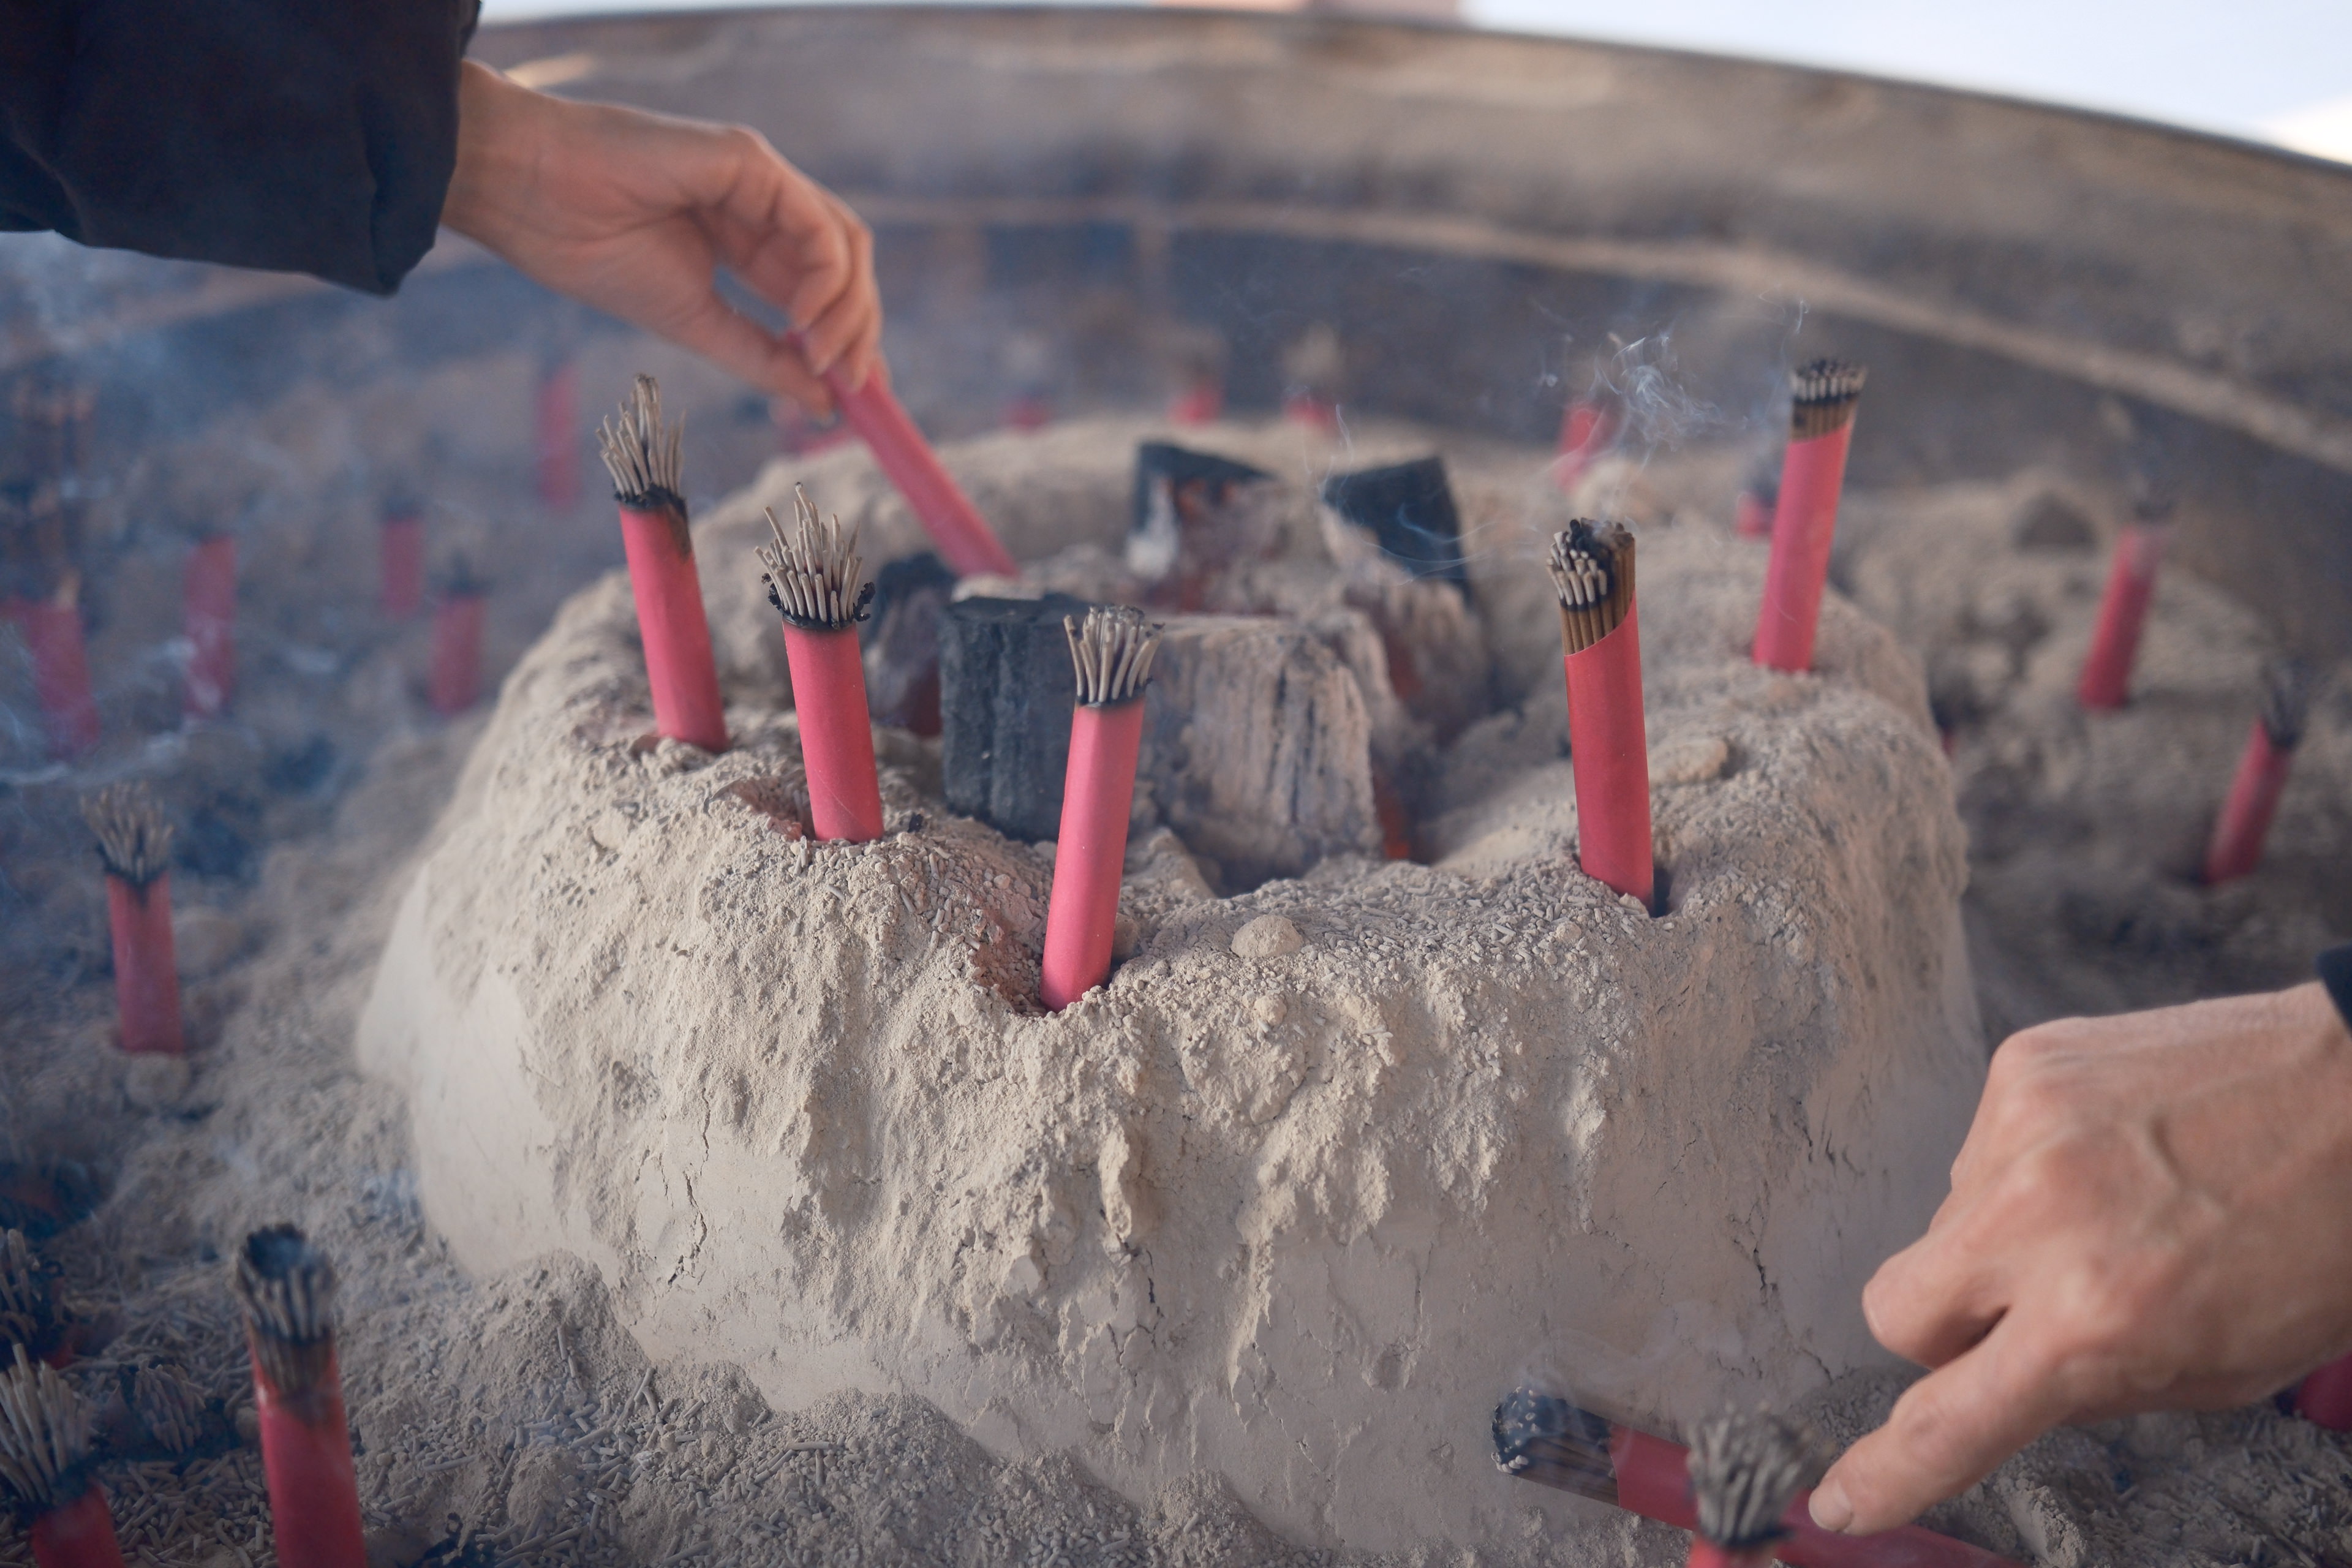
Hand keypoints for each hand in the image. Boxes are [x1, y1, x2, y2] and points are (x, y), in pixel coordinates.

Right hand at [440, 62, 878, 417]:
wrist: (530, 197)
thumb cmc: (591, 251)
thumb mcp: (694, 323)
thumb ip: (760, 358)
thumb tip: (824, 401)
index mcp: (743, 239)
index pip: (819, 287)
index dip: (848, 339)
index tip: (860, 396)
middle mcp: (761, 205)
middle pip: (845, 266)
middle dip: (861, 329)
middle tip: (856, 387)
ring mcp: (760, 180)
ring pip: (845, 243)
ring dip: (851, 310)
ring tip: (827, 361)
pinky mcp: (751, 161)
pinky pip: (818, 224)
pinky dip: (826, 279)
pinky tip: (802, 320)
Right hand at [1812, 982, 2351, 1533]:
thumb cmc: (2325, 1238)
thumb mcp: (2232, 1367)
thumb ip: (2101, 1385)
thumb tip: (2004, 1380)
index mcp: (2099, 1321)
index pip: (1948, 1421)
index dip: (1884, 1473)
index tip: (1837, 1499)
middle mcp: (2037, 1223)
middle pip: (1897, 1313)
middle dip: (1943, 1333)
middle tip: (2022, 1318)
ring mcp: (2020, 1133)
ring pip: (1945, 1225)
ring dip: (2005, 1237)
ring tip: (2113, 1208)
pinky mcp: (2023, 1068)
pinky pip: (1981, 1150)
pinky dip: (2030, 1166)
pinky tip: (2111, 1153)